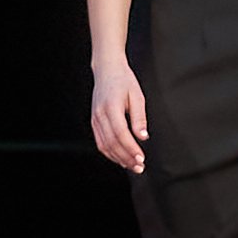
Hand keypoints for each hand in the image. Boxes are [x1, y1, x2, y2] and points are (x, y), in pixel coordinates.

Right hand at [88, 56, 150, 173]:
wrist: (106, 70)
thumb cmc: (124, 81)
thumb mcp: (137, 95)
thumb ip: (139, 117)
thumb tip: (143, 137)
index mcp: (111, 107)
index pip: (120, 133)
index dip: (130, 148)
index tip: (141, 158)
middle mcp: (99, 115)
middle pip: (112, 143)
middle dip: (126, 157)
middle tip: (139, 167)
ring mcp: (95, 119)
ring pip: (104, 145)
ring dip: (118, 158)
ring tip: (132, 166)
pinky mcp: (94, 122)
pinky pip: (100, 142)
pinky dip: (110, 153)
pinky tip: (121, 158)